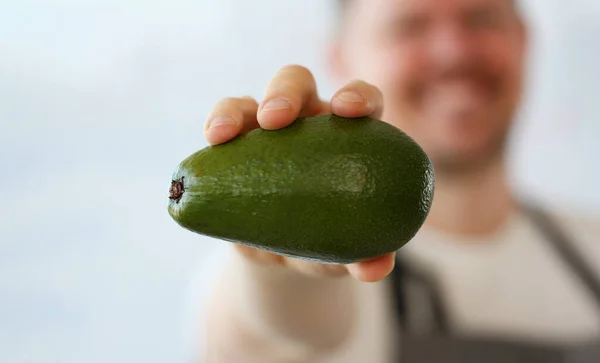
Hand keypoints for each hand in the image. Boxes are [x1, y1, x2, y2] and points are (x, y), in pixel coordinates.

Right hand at [203, 65, 393, 282]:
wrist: (281, 252)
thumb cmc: (327, 241)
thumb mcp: (346, 252)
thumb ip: (366, 257)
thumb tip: (375, 268)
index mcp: (346, 133)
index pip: (360, 100)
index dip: (357, 95)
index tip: (349, 110)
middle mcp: (305, 121)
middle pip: (298, 84)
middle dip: (285, 92)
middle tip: (276, 119)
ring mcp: (264, 131)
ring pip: (248, 102)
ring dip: (234, 111)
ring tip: (222, 135)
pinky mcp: (233, 146)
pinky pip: (220, 128)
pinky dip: (214, 130)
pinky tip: (209, 146)